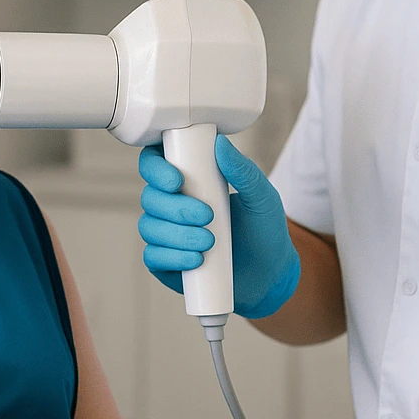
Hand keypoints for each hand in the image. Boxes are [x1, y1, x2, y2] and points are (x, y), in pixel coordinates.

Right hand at [138, 135, 300, 318]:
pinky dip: (173, 257)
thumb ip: (243, 170)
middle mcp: (170, 205)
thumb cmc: (264, 230)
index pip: (155, 163)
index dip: (156, 168)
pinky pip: (152, 257)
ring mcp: (166, 234)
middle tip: (207, 215)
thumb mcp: (261, 197)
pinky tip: (197, 259)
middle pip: (149, 197)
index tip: (177, 180)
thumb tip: (221, 144)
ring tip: (209, 241)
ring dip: (177, 234)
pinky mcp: (165, 262)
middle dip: (175, 207)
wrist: (270, 273)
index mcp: (188, 180)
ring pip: (149, 227)